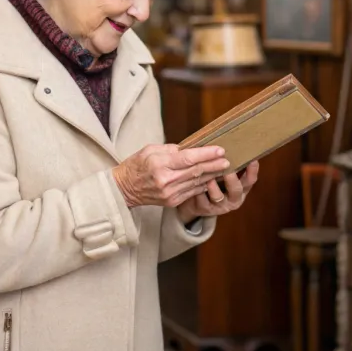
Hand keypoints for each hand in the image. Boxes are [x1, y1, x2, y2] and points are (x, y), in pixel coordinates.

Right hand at [112, 144, 229, 208]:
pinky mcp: (172, 202)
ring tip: (224, 168)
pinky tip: (212, 178)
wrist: (124, 189)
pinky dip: (203, 184)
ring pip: (197, 182)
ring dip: (212, 175)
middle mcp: (166, 181)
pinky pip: (192, 192)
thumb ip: (171, 149)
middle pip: (196, 171)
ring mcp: (170, 193)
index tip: (220, 149)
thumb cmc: (137, 165)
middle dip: (214, 165)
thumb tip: (191, 149)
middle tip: (228, 159)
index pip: (189, 158)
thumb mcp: (150, 150)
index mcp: (160, 165)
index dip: (207, 154)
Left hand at [176, 161, 258, 223]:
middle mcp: (233, 199)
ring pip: (218, 197)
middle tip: (227, 166)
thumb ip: (229, 164)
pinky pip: (202, 200)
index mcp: (241, 189)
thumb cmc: (215, 182)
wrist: (199, 202)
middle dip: (232, 178)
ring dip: (213, 186)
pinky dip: (198, 191)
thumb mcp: (225, 175)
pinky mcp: (205, 209)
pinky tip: (193, 183)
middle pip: (236, 190)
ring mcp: (219, 206)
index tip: (252, 158)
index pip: (250, 180)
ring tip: (208, 177)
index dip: (252, 171)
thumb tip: (231, 142)